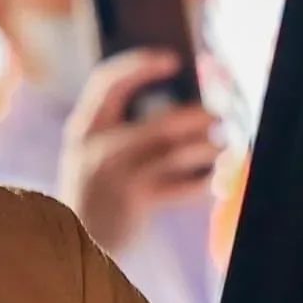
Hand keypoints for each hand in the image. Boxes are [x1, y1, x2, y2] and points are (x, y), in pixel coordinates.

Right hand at [57, 49, 223, 253]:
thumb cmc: (96, 194)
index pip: (108, 81)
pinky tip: (216, 180)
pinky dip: (204, 182)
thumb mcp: (92, 155)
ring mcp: (115, 174)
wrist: (78, 242)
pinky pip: (181, 186)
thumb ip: (119, 130)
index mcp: (82, 128)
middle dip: (198, 116)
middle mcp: (97, 147)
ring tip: (224, 146)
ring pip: (177, 153)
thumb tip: (178, 104)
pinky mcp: (134, 201)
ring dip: (208, 148)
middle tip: (220, 114)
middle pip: (160, 122)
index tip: (174, 59)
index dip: (140, 64)